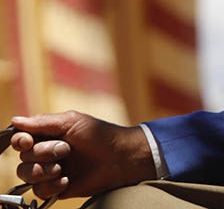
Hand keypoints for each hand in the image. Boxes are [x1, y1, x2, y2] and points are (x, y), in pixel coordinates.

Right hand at [6, 112, 156, 199]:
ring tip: (62, 168)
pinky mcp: (57, 188)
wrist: (121, 157)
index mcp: (48, 135)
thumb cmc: (100, 135)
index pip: (21, 139)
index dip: (20, 141)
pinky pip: (39, 191)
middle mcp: (46, 153)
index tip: (27, 141)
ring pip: (26, 175)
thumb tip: (15, 120)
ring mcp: (51, 171)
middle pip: (23, 158)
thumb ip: (43, 122)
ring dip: (43, 171)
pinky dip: (51, 186)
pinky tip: (67, 180)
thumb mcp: (72, 122)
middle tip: (65, 150)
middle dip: (42, 154)